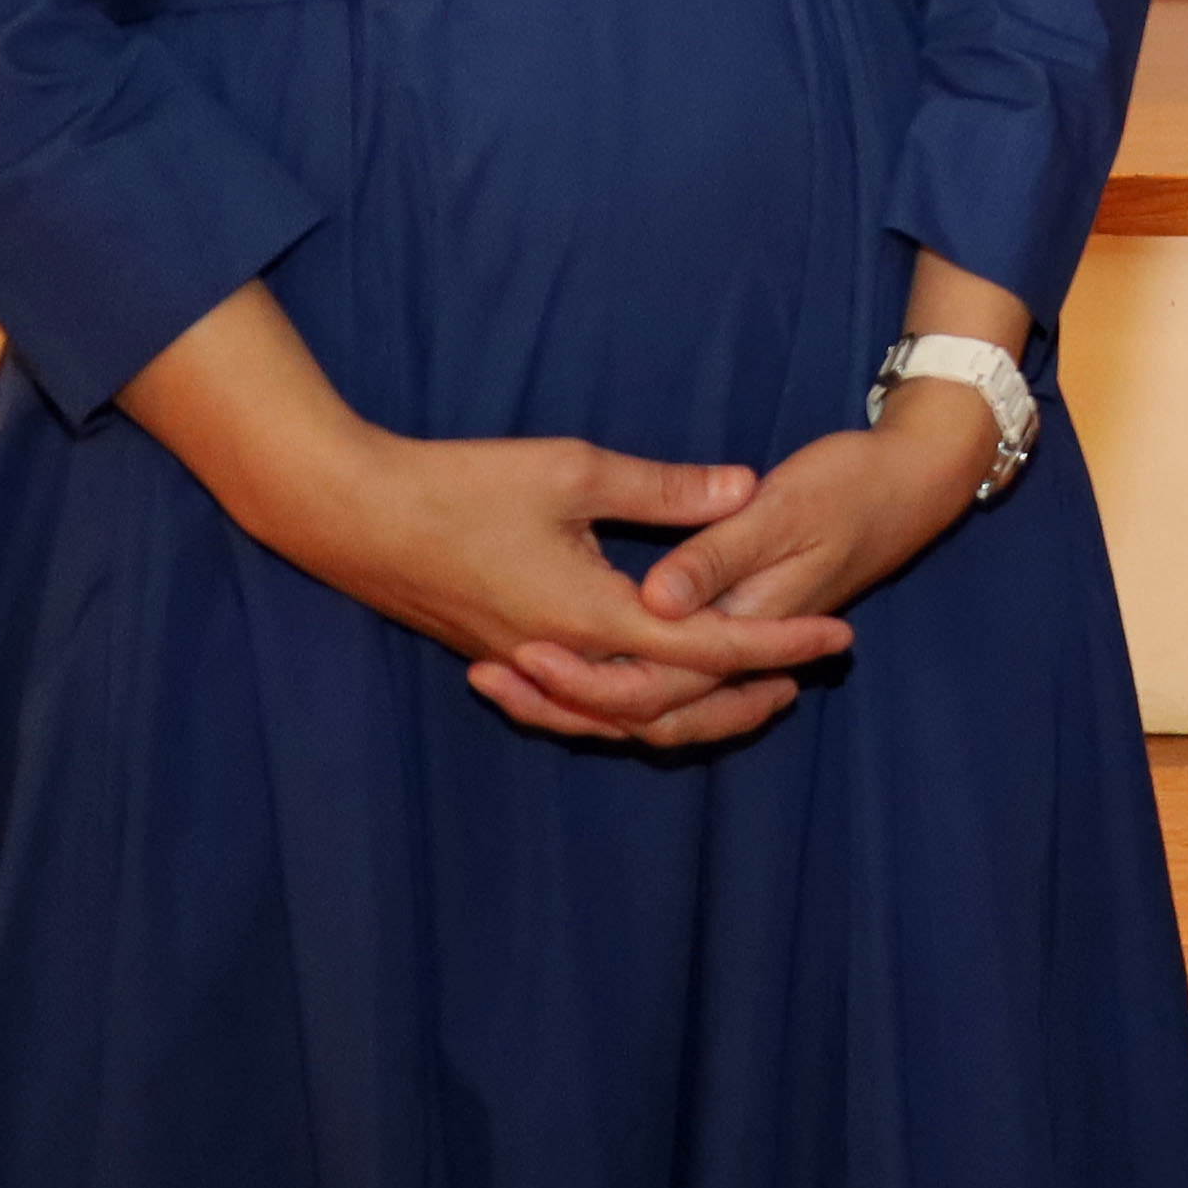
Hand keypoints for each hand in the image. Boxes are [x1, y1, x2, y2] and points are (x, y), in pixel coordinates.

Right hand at [264, 431, 861, 750]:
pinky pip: (575, 704)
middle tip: (804, 679)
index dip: (778, 644)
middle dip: (741, 697)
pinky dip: (621, 706)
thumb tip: (744, 488)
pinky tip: (643, 686)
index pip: (706, 649)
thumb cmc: (459, 485)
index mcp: (589, 615)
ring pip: (618, 716)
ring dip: (685, 710)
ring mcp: (524, 663)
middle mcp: (560, 655)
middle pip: (668, 707)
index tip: (837, 639)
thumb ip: (664, 490)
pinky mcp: (498, 655)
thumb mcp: (574, 471)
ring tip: (742, 690)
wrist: (349, 515)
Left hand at [472, 394, 1007, 738]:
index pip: (658, 677)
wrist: (923, 480)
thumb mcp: (784, 504)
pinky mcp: (739, 619)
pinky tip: (567, 659)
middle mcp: (739, 639)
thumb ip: (716, 548)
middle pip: (646, 706)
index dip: (579, 675)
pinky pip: (667, 677)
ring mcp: (742, 634)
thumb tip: (659, 595)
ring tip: (505, 679)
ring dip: (580, 697)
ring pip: (655, 701)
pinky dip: (611, 681)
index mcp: (746, 613)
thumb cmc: (857, 481)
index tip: (515, 655)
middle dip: (562, 700)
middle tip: (487, 678)